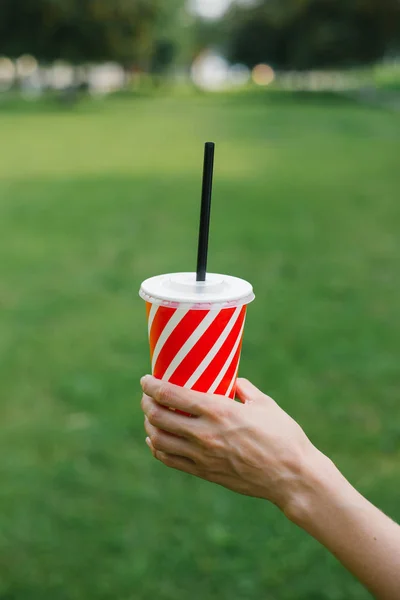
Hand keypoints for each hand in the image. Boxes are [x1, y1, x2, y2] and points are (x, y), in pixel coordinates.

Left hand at [140, 375, 317, 515]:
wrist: (291, 477)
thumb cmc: (283, 436)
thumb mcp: (265, 404)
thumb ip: (245, 390)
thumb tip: (235, 382)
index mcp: (218, 410)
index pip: (171, 394)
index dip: (152, 385)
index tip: (145, 380)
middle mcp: (204, 433)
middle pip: (158, 416)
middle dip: (146, 403)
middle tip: (147, 396)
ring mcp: (202, 456)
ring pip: (158, 439)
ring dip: (148, 425)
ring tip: (150, 417)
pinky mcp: (204, 473)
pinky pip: (169, 460)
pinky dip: (157, 448)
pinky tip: (156, 441)